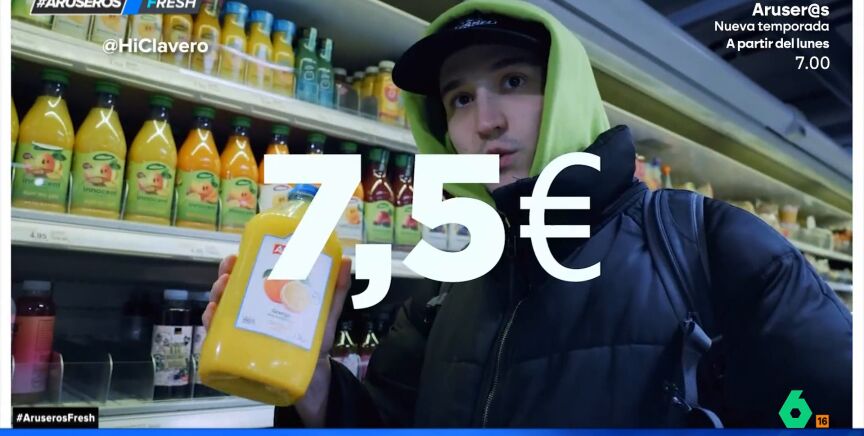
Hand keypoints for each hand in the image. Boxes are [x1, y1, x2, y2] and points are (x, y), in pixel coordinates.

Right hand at [203, 254, 353, 426]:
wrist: (311, 379)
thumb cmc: (314, 343)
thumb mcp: (326, 314)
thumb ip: (336, 291)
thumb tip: (347, 260)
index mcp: (270, 298)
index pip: (251, 275)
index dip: (242, 262)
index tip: (240, 254)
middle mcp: (253, 311)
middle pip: (232, 288)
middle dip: (226, 275)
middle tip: (229, 270)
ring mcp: (243, 331)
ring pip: (221, 308)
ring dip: (216, 295)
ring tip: (221, 289)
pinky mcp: (237, 352)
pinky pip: (217, 337)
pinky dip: (212, 324)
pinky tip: (213, 315)